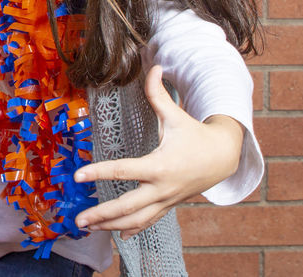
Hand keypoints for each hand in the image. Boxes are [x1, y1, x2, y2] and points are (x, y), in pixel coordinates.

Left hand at [73, 65, 243, 237]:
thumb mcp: (176, 115)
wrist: (224, 158)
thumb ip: (158, 93)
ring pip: (137, 219)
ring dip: (111, 225)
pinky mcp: (169, 205)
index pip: (124, 170)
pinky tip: (116, 236)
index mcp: (160, 165)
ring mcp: (166, 200)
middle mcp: (162, 187)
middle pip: (128, 206)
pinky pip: (149, 222)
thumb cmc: (195, 134)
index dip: (100, 172)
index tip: (78, 175)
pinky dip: (132, 229)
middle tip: (78, 220)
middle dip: (102, 214)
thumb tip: (153, 65)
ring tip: (88, 227)